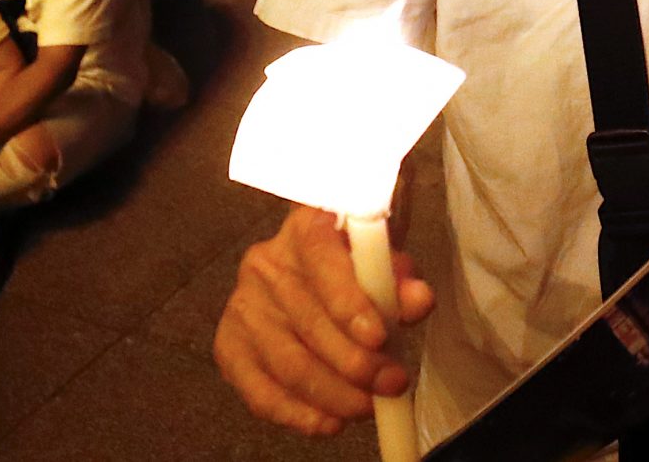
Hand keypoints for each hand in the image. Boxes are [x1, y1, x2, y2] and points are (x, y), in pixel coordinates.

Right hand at [216, 205, 436, 439]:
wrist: (324, 264)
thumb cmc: (358, 262)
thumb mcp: (385, 259)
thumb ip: (400, 279)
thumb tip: (418, 301)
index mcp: (304, 226)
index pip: (321, 260)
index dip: (349, 302)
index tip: (380, 337)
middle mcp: (264, 262)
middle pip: (307, 321)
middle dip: (356, 363)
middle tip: (392, 384)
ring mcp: (242, 305)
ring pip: (287, 362)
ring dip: (334, 394)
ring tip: (370, 406)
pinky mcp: (230, 345)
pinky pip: (259, 392)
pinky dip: (297, 414)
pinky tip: (329, 423)